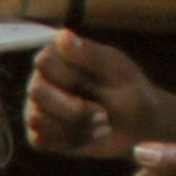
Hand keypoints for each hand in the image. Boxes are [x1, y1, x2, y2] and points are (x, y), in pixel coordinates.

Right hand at [18, 28, 175, 160]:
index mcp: (57, 55)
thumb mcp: (118, 71)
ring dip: (74, 127)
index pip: (44, 61)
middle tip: (104, 114)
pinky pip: (39, 141)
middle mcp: (41, 79)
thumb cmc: (129, 92)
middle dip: (75, 108)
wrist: (139, 126)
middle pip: (37, 92)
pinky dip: (67, 141)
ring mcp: (37, 107)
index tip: (99, 83)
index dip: (70, 78)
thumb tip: (62, 35)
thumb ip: (90, 54)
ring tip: (100, 126)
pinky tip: (87, 136)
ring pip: (36, 119)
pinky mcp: (39, 134)